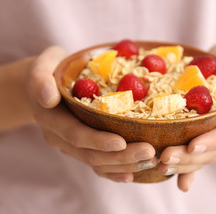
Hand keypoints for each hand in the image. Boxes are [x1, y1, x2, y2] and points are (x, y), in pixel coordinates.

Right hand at [27, 46, 156, 182]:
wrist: (42, 86)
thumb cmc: (48, 70)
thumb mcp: (40, 67)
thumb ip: (40, 79)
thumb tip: (49, 96)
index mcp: (50, 118)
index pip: (75, 134)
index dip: (98, 141)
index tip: (121, 142)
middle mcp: (59, 136)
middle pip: (90, 154)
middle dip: (121, 156)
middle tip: (149, 152)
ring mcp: (69, 145)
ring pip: (96, 162)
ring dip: (123, 164)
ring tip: (150, 161)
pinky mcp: (79, 148)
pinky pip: (96, 165)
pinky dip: (113, 172)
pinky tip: (131, 175)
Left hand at [158, 43, 215, 191]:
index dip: (211, 141)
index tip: (193, 145)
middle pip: (210, 151)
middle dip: (189, 158)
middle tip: (166, 158)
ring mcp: (211, 136)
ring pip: (200, 157)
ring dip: (182, 165)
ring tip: (161, 166)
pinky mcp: (198, 136)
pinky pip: (193, 156)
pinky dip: (187, 173)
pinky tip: (180, 185)